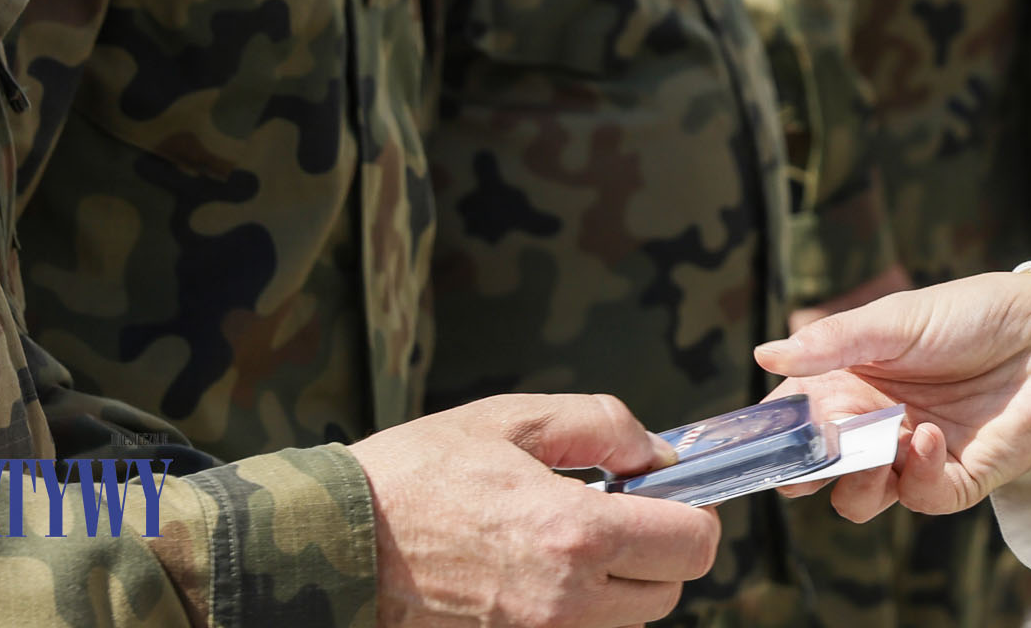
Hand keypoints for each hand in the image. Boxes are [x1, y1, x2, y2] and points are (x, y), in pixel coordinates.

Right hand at [353, 393, 721, 627]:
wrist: (336, 545)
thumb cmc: (416, 475)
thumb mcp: (509, 421)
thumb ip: (600, 424)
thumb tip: (656, 452)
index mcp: (575, 533)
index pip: (692, 546)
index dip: (694, 515)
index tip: (666, 494)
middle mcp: (567, 600)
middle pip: (668, 592)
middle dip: (659, 550)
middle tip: (620, 512)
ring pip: (627, 623)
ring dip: (621, 585)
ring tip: (572, 541)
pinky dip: (580, 610)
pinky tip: (542, 572)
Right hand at [753, 269, 1030, 521]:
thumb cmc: (970, 314)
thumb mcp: (894, 319)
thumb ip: (831, 342)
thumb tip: (764, 354)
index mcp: (850, 386)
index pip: (797, 425)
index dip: (776, 437)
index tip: (760, 442)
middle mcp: (877, 426)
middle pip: (823, 474)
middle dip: (809, 473)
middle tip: (818, 454)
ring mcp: (916, 455)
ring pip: (862, 500)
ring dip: (861, 482)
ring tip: (884, 442)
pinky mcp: (961, 476)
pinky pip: (924, 498)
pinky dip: (918, 477)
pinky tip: (927, 437)